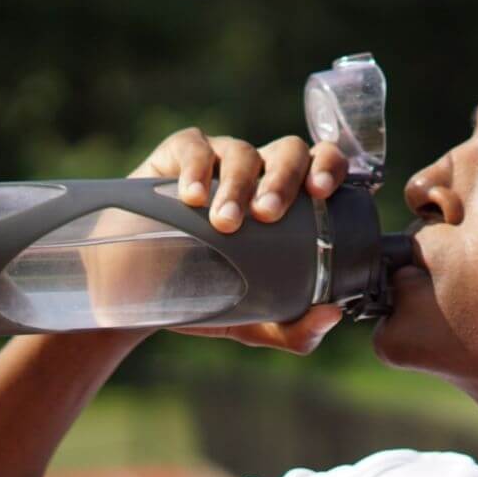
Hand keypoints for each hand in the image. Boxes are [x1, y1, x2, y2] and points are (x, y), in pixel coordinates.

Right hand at [128, 127, 349, 351]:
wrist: (145, 294)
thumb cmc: (212, 295)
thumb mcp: (257, 321)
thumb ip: (297, 330)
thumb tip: (332, 315)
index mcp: (292, 200)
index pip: (323, 164)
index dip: (329, 167)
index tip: (320, 192)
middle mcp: (262, 173)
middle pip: (288, 152)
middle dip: (283, 179)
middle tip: (268, 214)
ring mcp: (220, 161)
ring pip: (242, 153)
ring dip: (238, 185)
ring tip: (224, 222)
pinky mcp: (177, 157)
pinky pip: (193, 147)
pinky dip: (196, 168)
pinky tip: (192, 196)